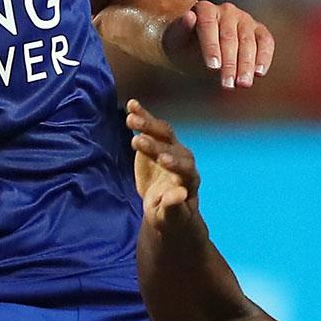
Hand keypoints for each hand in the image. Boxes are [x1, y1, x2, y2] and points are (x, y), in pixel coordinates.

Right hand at [125, 99, 199, 228]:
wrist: (165, 205)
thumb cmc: (169, 215)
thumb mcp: (169, 216)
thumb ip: (173, 205)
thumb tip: (180, 194)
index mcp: (189, 178)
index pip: (185, 169)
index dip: (175, 164)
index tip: (162, 161)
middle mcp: (183, 159)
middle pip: (172, 147)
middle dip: (156, 144)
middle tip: (139, 141)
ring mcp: (171, 147)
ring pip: (162, 133)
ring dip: (148, 125)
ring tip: (131, 119)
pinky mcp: (157, 142)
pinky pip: (151, 126)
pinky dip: (142, 115)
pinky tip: (131, 104)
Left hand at [171, 0, 271, 90]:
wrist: (194, 45)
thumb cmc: (182, 44)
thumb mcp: (174, 40)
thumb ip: (180, 29)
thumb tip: (189, 16)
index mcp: (205, 9)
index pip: (208, 25)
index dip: (211, 46)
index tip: (212, 67)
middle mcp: (227, 11)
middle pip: (229, 37)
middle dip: (229, 63)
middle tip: (227, 84)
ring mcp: (244, 19)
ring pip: (248, 41)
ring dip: (246, 65)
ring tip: (243, 84)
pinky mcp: (258, 30)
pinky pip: (266, 42)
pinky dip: (264, 57)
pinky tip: (259, 73)